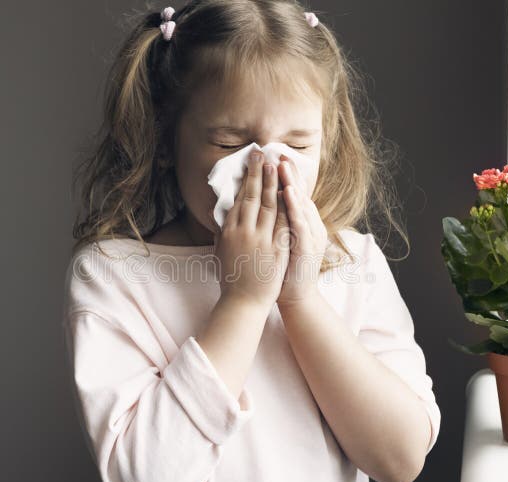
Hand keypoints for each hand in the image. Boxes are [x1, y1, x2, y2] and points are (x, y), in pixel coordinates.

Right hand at [212, 149, 289, 310]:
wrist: (243, 302)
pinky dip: (285, 206)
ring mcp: (259, 239)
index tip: (250, 163)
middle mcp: (243, 231)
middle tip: (262, 152)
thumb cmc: (231, 279)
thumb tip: (218, 213)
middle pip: (252, 195)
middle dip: (258, 172)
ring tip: (276, 164)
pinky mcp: (275, 249)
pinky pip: (282, 223)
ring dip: (272, 182)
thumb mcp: (220, 252)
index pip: (238, 198)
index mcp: (229, 231)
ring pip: (268, 205)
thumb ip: (221, 231)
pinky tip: (289, 192)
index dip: (245, 179)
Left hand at [276, 154, 328, 307]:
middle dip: (289, 174)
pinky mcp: (307, 248)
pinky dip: (295, 208)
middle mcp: (308, 226)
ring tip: (284, 168)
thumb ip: (271, 223)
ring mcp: (310, 236)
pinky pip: (301, 224)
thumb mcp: (276, 241)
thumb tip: (256, 206)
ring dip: (293, 185)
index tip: (272, 158)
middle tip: (279, 154)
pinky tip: (289, 194)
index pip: (291, 195)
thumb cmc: (282, 270)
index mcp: (299, 224)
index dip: (283, 177)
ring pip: (301, 206)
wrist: (295, 296)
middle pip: (298, 195)